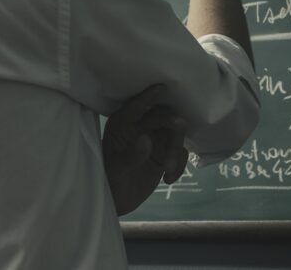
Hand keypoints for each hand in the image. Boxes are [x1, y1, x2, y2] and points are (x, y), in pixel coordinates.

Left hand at [102, 85, 188, 215]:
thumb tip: (146, 139)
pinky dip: (179, 164)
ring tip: (168, 170)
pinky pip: (180, 151)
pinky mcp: (165, 153)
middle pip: (163, 115)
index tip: (162, 88)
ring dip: (176, 150)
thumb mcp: (115, 171)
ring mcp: (154, 139)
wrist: (117, 202)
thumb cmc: (109, 181)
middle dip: (172, 126)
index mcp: (122, 124)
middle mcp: (140, 126)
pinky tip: (168, 180)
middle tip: (178, 130)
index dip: (149, 96)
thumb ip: (130, 156)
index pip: (137, 105)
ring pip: (175, 132)